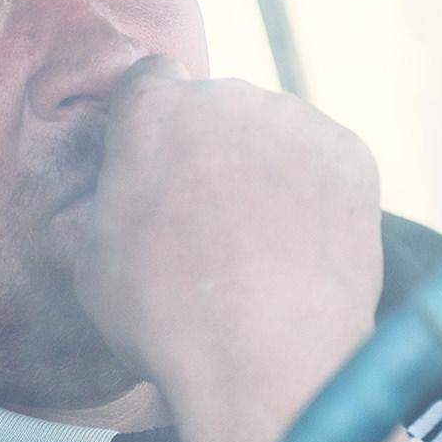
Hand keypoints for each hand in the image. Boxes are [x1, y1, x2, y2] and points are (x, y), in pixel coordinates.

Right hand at [74, 56, 382, 441]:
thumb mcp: (92, 267)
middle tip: (214, 226)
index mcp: (151, 110)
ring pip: (275, 135)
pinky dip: (316, 196)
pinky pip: (325, 162)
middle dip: (213, 152)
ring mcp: (295, 120)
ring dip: (266, 173)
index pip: (150, 80)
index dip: (154, 125)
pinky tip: (302, 251)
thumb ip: (103, 210)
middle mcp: (227, 95)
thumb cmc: (165, 319)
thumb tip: (106, 205)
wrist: (265, 361)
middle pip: (216, 108)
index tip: (160, 165)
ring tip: (262, 250)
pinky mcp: (349, 153)